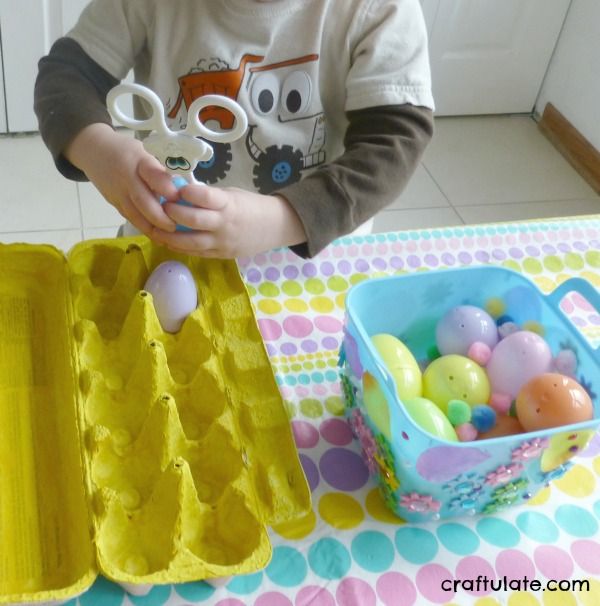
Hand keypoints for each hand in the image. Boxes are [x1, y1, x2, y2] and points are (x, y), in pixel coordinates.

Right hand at [65, 123, 177, 234]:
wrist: (92, 149)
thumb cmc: (126, 151)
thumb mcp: (145, 152)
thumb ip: (161, 170)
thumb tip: (183, 190)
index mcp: (138, 160)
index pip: (152, 174)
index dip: (165, 186)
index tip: (178, 197)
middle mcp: (126, 177)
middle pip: (142, 200)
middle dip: (159, 217)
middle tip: (175, 227)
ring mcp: (118, 192)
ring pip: (134, 214)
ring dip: (152, 228)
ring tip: (168, 237)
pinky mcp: (113, 202)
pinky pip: (129, 217)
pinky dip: (143, 228)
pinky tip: (157, 236)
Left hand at [151, 184, 306, 257]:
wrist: (275, 227)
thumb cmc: (251, 206)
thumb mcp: (232, 195)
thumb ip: (209, 198)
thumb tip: (181, 195)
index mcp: (229, 204)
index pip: (206, 196)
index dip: (189, 192)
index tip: (176, 188)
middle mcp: (224, 224)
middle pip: (194, 220)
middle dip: (173, 214)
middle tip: (159, 208)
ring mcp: (222, 242)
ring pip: (191, 242)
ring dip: (169, 237)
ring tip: (154, 230)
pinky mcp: (221, 255)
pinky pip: (197, 253)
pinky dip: (181, 248)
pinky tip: (168, 242)